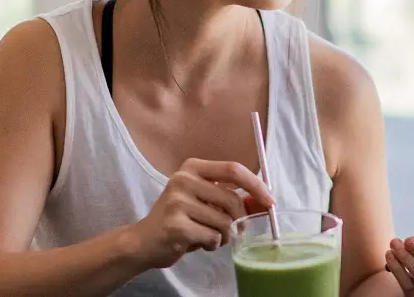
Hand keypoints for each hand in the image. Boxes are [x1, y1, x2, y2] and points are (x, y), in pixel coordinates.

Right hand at [125, 158, 274, 268]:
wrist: (144, 241)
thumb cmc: (181, 220)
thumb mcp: (207, 203)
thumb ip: (234, 198)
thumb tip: (264, 201)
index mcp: (193, 168)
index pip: (233, 169)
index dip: (256, 185)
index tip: (269, 200)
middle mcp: (183, 180)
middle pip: (232, 199)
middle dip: (239, 220)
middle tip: (233, 230)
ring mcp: (177, 202)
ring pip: (225, 222)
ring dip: (224, 235)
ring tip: (208, 236)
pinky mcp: (175, 225)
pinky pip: (213, 237)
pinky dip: (212, 245)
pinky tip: (197, 242)